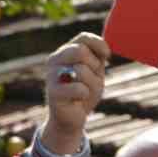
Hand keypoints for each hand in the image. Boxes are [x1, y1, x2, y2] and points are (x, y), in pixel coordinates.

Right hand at [43, 32, 108, 155]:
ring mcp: (51, 76)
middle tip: (92, 78)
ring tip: (84, 92)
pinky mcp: (53, 93)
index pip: (83, 37)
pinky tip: (78, 100)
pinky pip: (80, 88)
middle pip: (80, 51)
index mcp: (63, 52)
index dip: (99, 45)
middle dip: (94, 66)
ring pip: (81, 70)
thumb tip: (105, 48)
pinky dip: (86, 95)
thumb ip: (97, 57)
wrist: (70, 118)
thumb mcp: (94, 72)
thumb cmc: (83, 93)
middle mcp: (54, 61)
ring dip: (92, 84)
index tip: (106, 56)